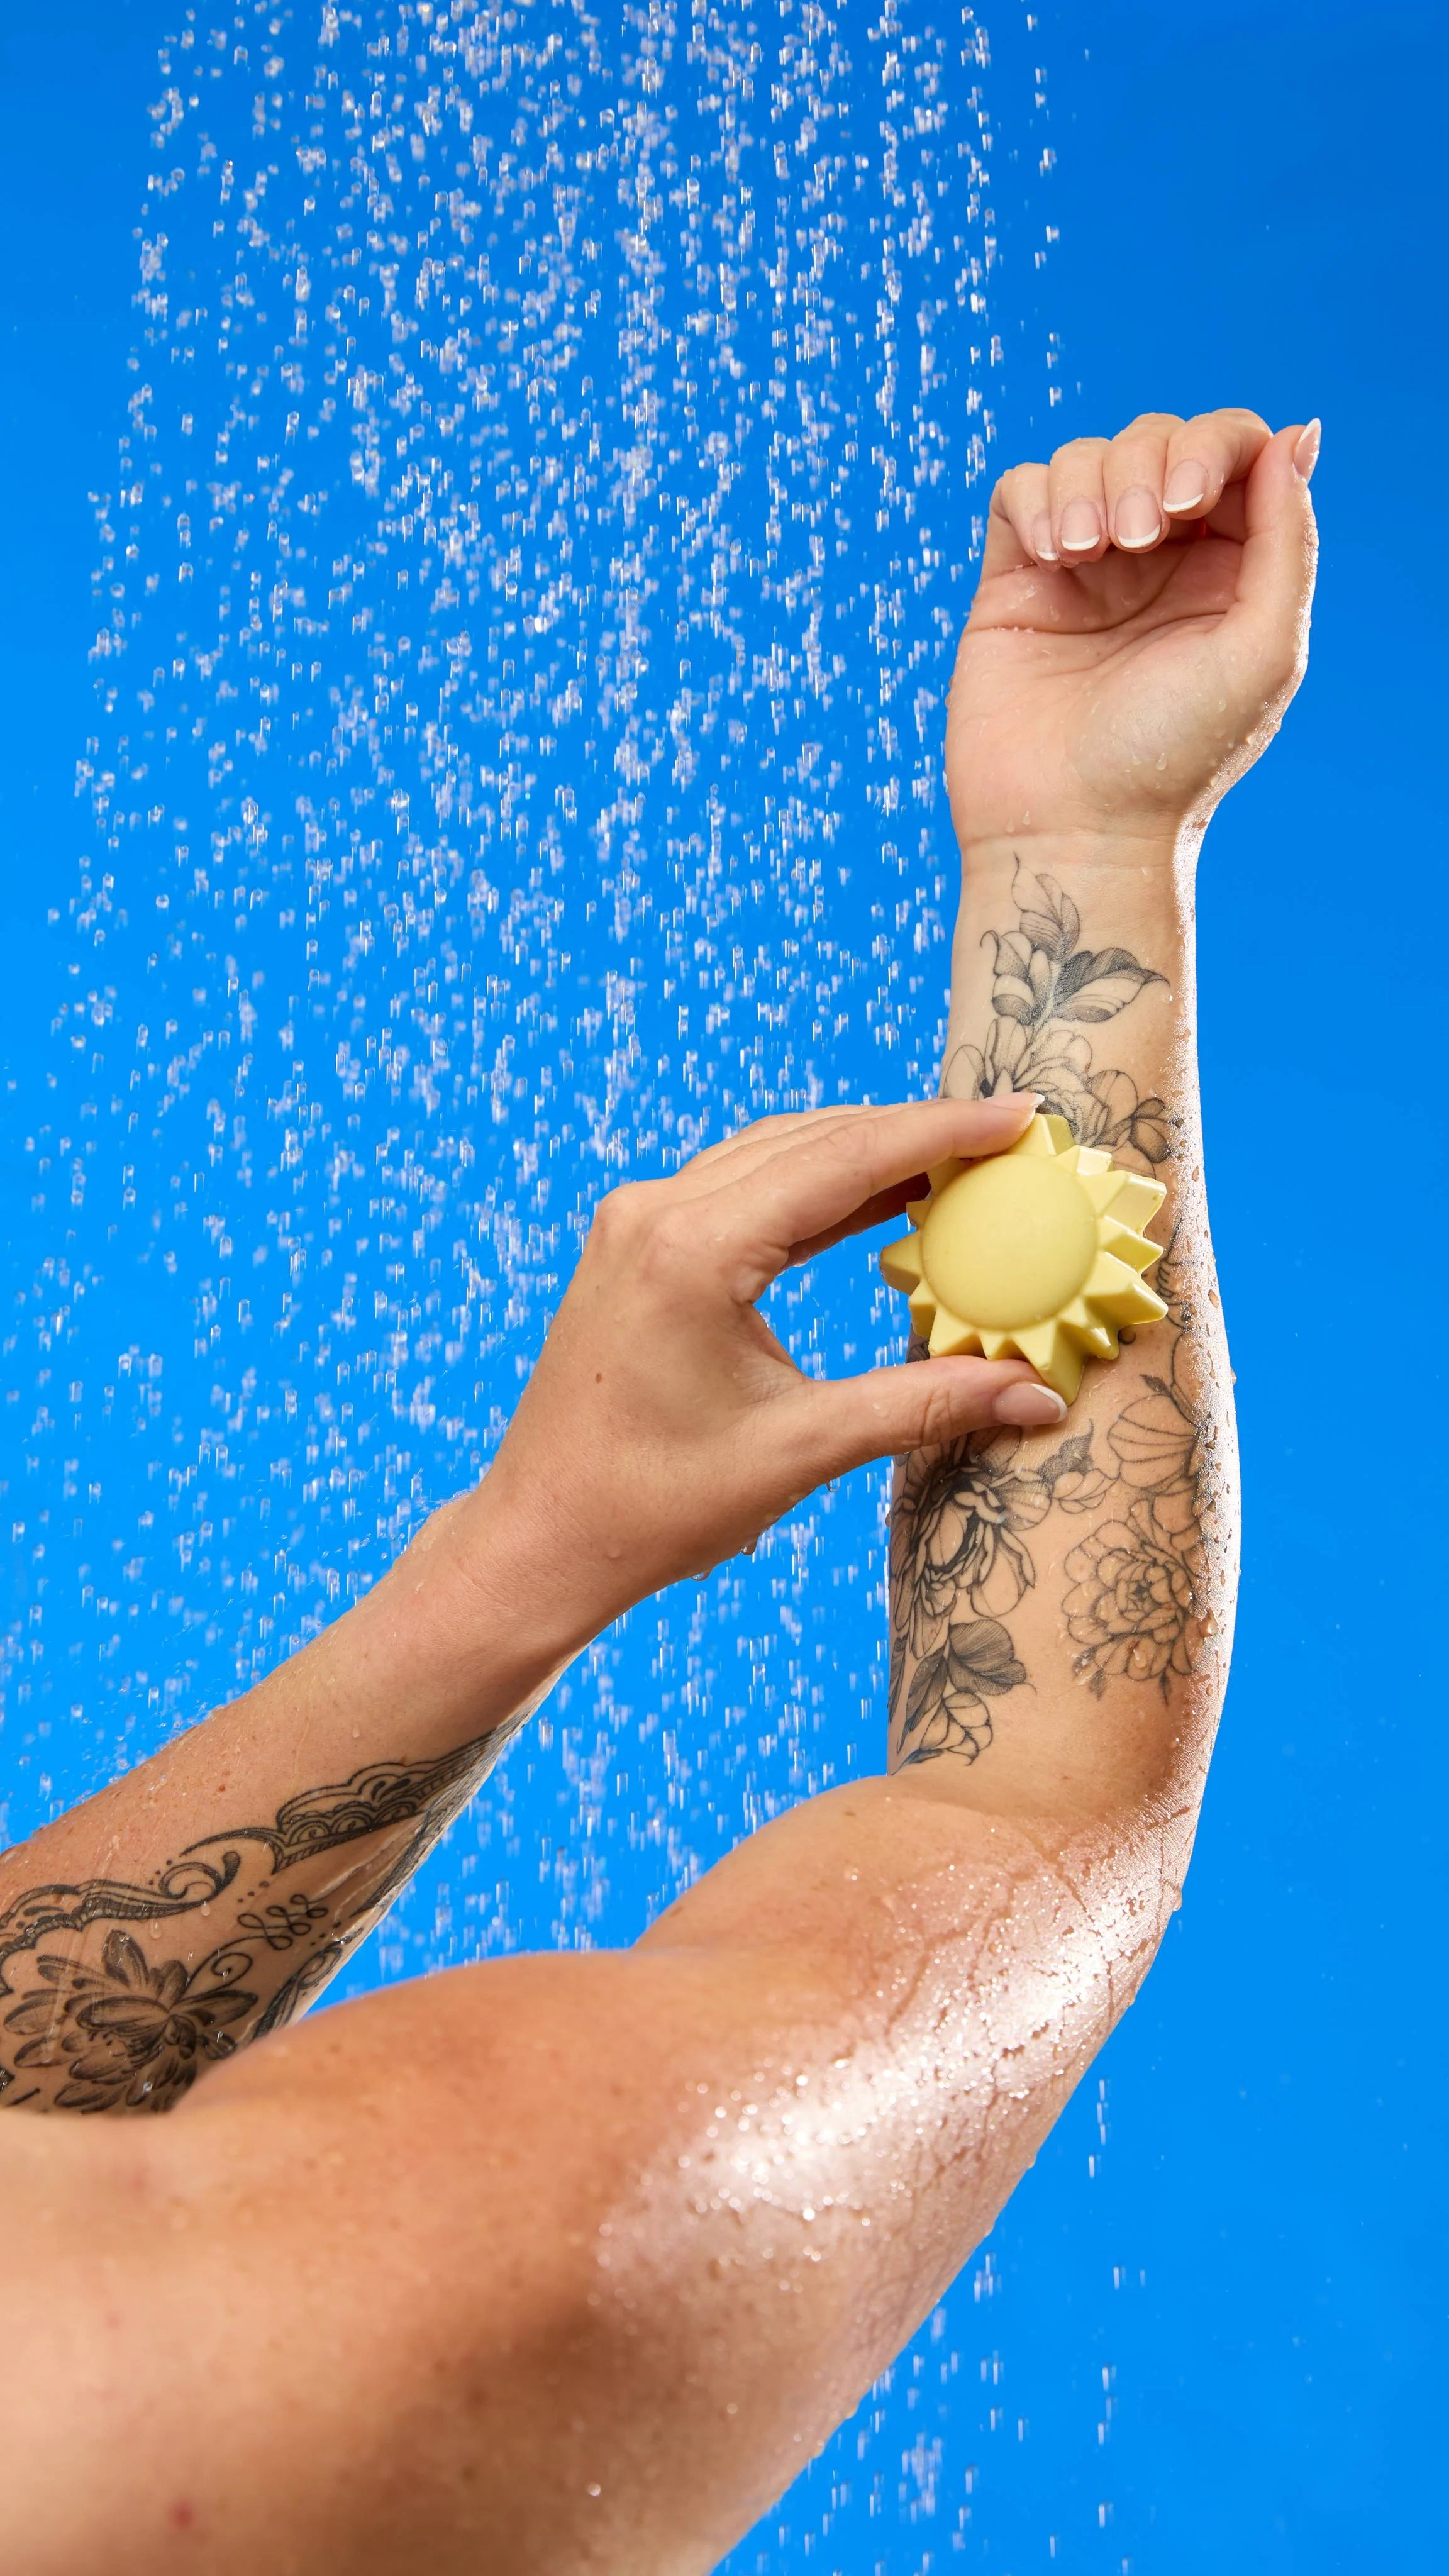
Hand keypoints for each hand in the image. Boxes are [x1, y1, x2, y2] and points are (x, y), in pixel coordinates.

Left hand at [454, 1096, 1066, 1649]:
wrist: (542, 1538)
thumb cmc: (654, 1507)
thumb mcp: (800, 1451)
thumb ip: (924, 1405)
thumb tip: (1038, 1394)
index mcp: (693, 1249)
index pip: (844, 1158)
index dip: (943, 1132)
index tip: (1021, 1115)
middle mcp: (657, 1212)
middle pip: (813, 1139)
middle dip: (916, 1132)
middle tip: (1009, 1137)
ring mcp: (638, 1221)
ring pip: (776, 1153)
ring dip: (867, 1152)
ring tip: (960, 1161)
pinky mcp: (636, 1244)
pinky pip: (742, 1186)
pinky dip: (816, 1185)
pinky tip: (880, 1199)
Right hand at [946, 409, 1319, 853]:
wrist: (1072, 827)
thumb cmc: (1174, 756)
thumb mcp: (1263, 649)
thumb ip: (1289, 540)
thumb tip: (1296, 435)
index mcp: (1228, 570)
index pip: (1233, 453)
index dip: (1214, 446)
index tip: (1190, 503)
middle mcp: (1159, 561)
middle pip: (1156, 439)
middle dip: (1147, 466)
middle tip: (1136, 541)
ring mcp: (1085, 568)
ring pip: (1086, 456)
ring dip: (1090, 487)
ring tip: (1088, 556)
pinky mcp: (1016, 583)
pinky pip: (1020, 491)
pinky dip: (1038, 504)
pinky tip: (1052, 560)